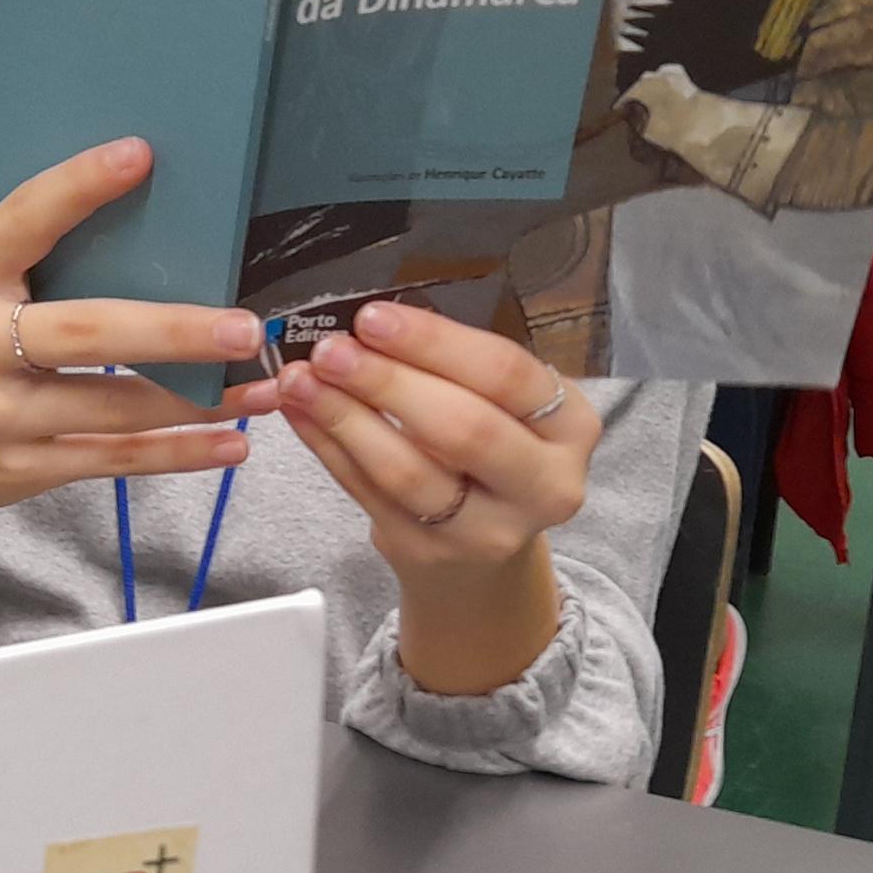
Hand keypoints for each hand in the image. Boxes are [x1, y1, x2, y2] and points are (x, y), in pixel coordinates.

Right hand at [0, 138, 269, 569]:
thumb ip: (38, 259)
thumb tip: (155, 218)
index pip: (24, 222)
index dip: (79, 187)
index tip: (141, 156)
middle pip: (89, 333)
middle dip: (177, 331)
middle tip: (248, 327)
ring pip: (116, 407)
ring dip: (200, 399)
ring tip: (265, 384)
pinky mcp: (23, 469)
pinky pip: (116, 461)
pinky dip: (180, 453)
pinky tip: (232, 444)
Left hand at [275, 300, 602, 696]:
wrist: (484, 548)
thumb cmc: (489, 452)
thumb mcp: (503, 404)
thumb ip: (453, 367)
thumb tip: (370, 326)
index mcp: (571, 427)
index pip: (504, 374)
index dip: (434, 343)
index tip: (374, 317)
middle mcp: (544, 485)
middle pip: (462, 428)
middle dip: (387, 382)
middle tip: (331, 350)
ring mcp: (488, 530)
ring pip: (408, 472)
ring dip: (345, 418)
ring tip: (302, 380)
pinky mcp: (430, 555)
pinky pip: (369, 495)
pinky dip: (330, 449)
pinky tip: (303, 414)